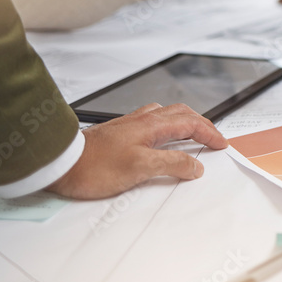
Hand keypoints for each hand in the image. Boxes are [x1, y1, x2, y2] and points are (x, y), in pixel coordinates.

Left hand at [46, 103, 228, 199]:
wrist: (60, 164)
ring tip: (192, 134)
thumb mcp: (140, 168)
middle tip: (212, 137)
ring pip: (166, 115)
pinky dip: (166, 127)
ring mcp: (130, 125)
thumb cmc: (94, 166)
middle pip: (181, 113)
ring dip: (184, 122)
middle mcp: (142, 120)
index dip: (209, 133)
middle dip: (201, 124)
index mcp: (151, 125)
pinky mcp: (119, 133)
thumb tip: (194, 165)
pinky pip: (152, 122)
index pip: (190, 124)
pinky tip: (160, 138)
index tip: (221, 144)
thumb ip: (171, 164)